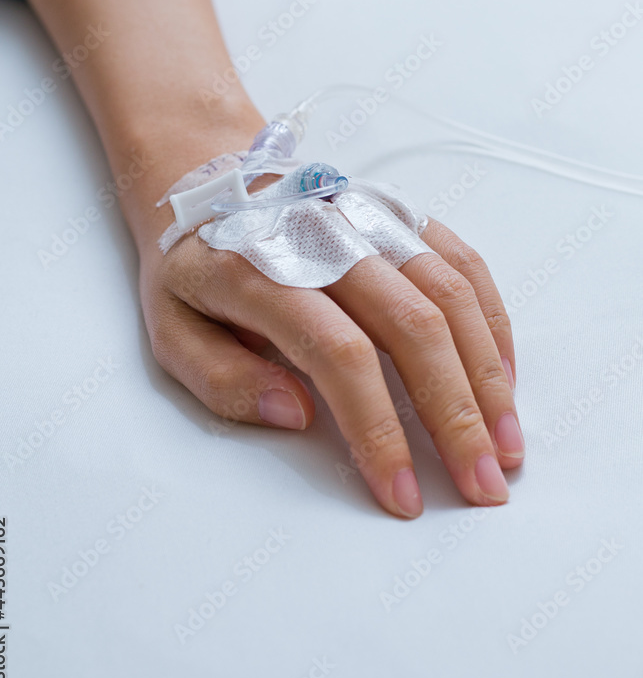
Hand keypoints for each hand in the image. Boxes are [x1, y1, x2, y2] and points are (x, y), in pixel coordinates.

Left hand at [140, 207, 522, 518]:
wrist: (210, 183)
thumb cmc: (192, 268)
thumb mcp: (171, 330)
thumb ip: (224, 379)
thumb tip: (297, 416)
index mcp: (262, 271)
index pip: (339, 354)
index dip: (378, 429)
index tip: (401, 494)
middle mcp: (330, 239)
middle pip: (414, 328)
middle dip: (456, 417)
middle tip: (482, 487)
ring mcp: (373, 221)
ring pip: (451, 295)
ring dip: (488, 376)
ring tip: (506, 443)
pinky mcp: (402, 216)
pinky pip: (463, 264)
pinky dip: (492, 322)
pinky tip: (504, 379)